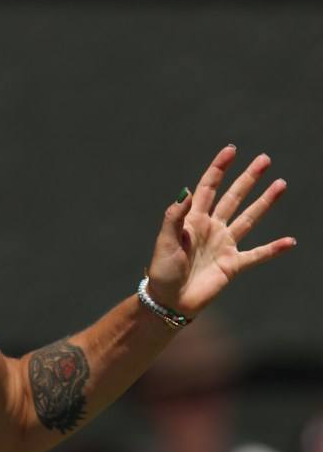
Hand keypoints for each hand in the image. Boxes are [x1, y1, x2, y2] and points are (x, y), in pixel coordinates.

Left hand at [146, 145, 295, 317]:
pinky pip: (257, 255)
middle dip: (248, 178)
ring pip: (249, 218)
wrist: (169, 301)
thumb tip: (186, 190)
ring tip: (280, 184)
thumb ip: (175, 216)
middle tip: (264, 159)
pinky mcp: (232, 265)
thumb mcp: (165, 241)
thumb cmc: (162, 271)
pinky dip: (273, 249)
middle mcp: (211, 228)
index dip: (218, 169)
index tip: (230, 150)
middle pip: (233, 197)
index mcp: (192, 220)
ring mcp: (224, 245)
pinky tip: (290, 241)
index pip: (208, 188)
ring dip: (265, 202)